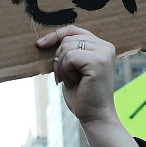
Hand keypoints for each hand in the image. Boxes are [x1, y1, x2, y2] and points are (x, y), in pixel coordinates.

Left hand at [36, 27, 141, 146]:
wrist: (94, 116)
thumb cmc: (82, 95)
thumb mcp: (72, 69)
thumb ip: (67, 52)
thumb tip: (45, 39)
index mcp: (101, 46)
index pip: (73, 30)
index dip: (55, 35)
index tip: (39, 44)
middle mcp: (105, 46)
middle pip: (67, 39)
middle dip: (59, 59)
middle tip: (68, 78)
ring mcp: (104, 52)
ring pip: (66, 48)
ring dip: (62, 68)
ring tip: (73, 81)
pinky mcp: (99, 61)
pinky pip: (69, 57)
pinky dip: (66, 72)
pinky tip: (76, 82)